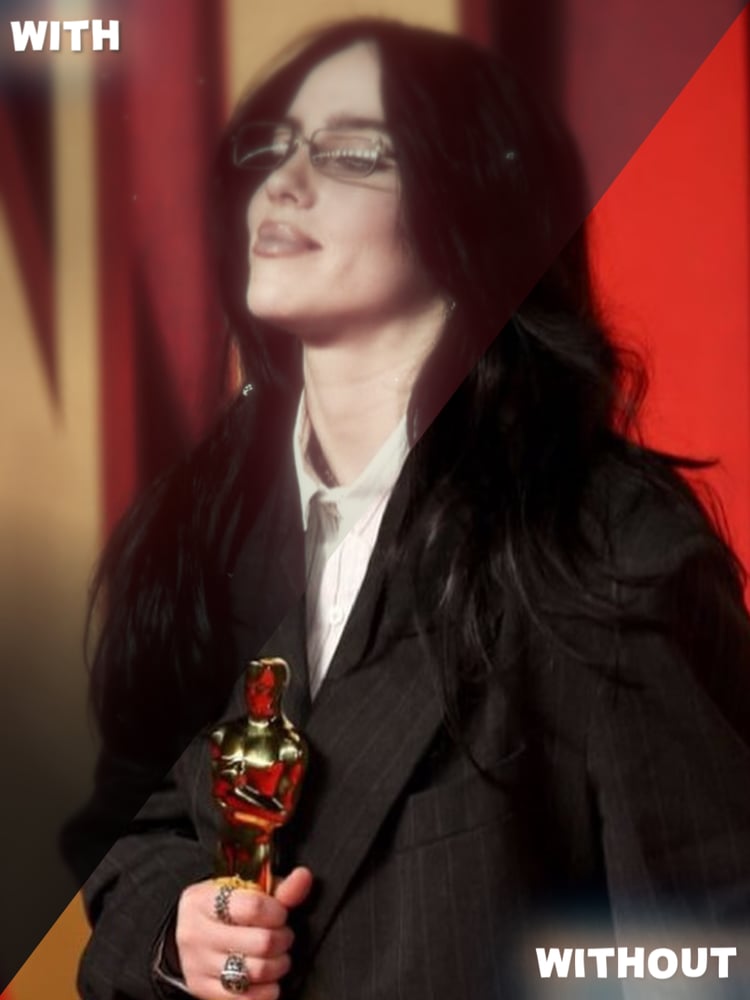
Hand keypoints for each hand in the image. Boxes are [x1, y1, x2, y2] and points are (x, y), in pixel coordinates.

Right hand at [174, 867, 313, 999]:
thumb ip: (279, 887)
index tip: (280, 914)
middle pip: (260, 942)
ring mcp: (197, 964)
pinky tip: (269, 979)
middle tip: (283, 935)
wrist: (191, 933)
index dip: (277, 912)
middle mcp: (195, 933)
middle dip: (282, 939)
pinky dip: (267, 991)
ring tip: (278, 956)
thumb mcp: (246, 890)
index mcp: (203, 900)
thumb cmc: (223, 909)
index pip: (252, 907)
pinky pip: (245, 998)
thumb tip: (303, 878)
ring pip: (255, 972)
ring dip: (278, 965)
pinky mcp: (202, 989)